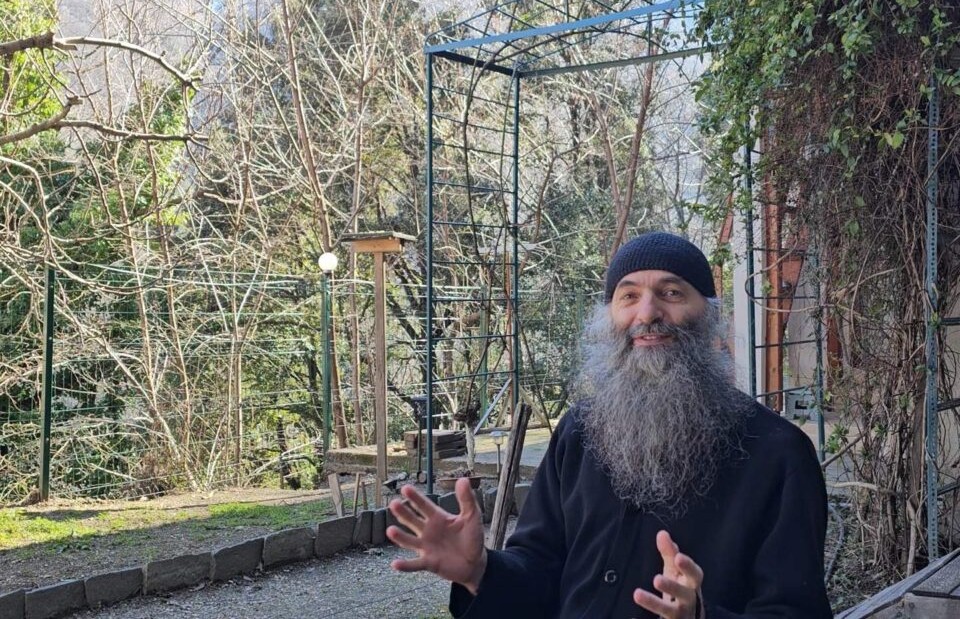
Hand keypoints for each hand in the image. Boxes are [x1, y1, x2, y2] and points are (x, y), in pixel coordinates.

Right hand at [387, 477, 487, 594]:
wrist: (475, 563)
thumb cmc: (472, 538)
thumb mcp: (472, 516)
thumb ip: (467, 499)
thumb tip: (463, 479)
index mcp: (438, 518)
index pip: (424, 505)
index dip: (415, 497)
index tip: (405, 488)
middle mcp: (428, 531)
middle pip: (412, 520)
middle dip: (403, 512)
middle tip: (394, 503)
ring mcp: (427, 547)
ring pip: (410, 541)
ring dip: (400, 536)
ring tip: (390, 531)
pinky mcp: (429, 563)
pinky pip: (415, 564)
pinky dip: (405, 565)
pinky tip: (395, 564)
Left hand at [633, 530, 703, 618]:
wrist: (689, 617)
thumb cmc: (680, 587)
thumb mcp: (676, 571)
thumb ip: (670, 552)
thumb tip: (662, 533)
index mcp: (692, 584)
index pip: (695, 575)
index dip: (688, 567)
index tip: (678, 558)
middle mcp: (689, 600)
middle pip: (684, 594)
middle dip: (672, 587)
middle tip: (656, 579)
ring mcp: (680, 614)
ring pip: (670, 611)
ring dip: (654, 603)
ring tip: (637, 594)